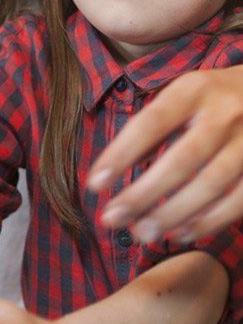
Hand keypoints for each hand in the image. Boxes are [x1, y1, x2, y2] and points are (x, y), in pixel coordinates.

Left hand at [88, 66, 242, 243]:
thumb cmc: (216, 97)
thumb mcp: (186, 94)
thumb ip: (155, 124)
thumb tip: (112, 166)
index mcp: (195, 89)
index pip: (152, 123)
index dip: (121, 154)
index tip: (95, 184)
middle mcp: (224, 113)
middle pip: (181, 160)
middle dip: (143, 194)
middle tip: (112, 219)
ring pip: (209, 185)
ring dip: (172, 214)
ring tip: (143, 233)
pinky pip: (237, 201)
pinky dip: (208, 222)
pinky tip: (181, 234)